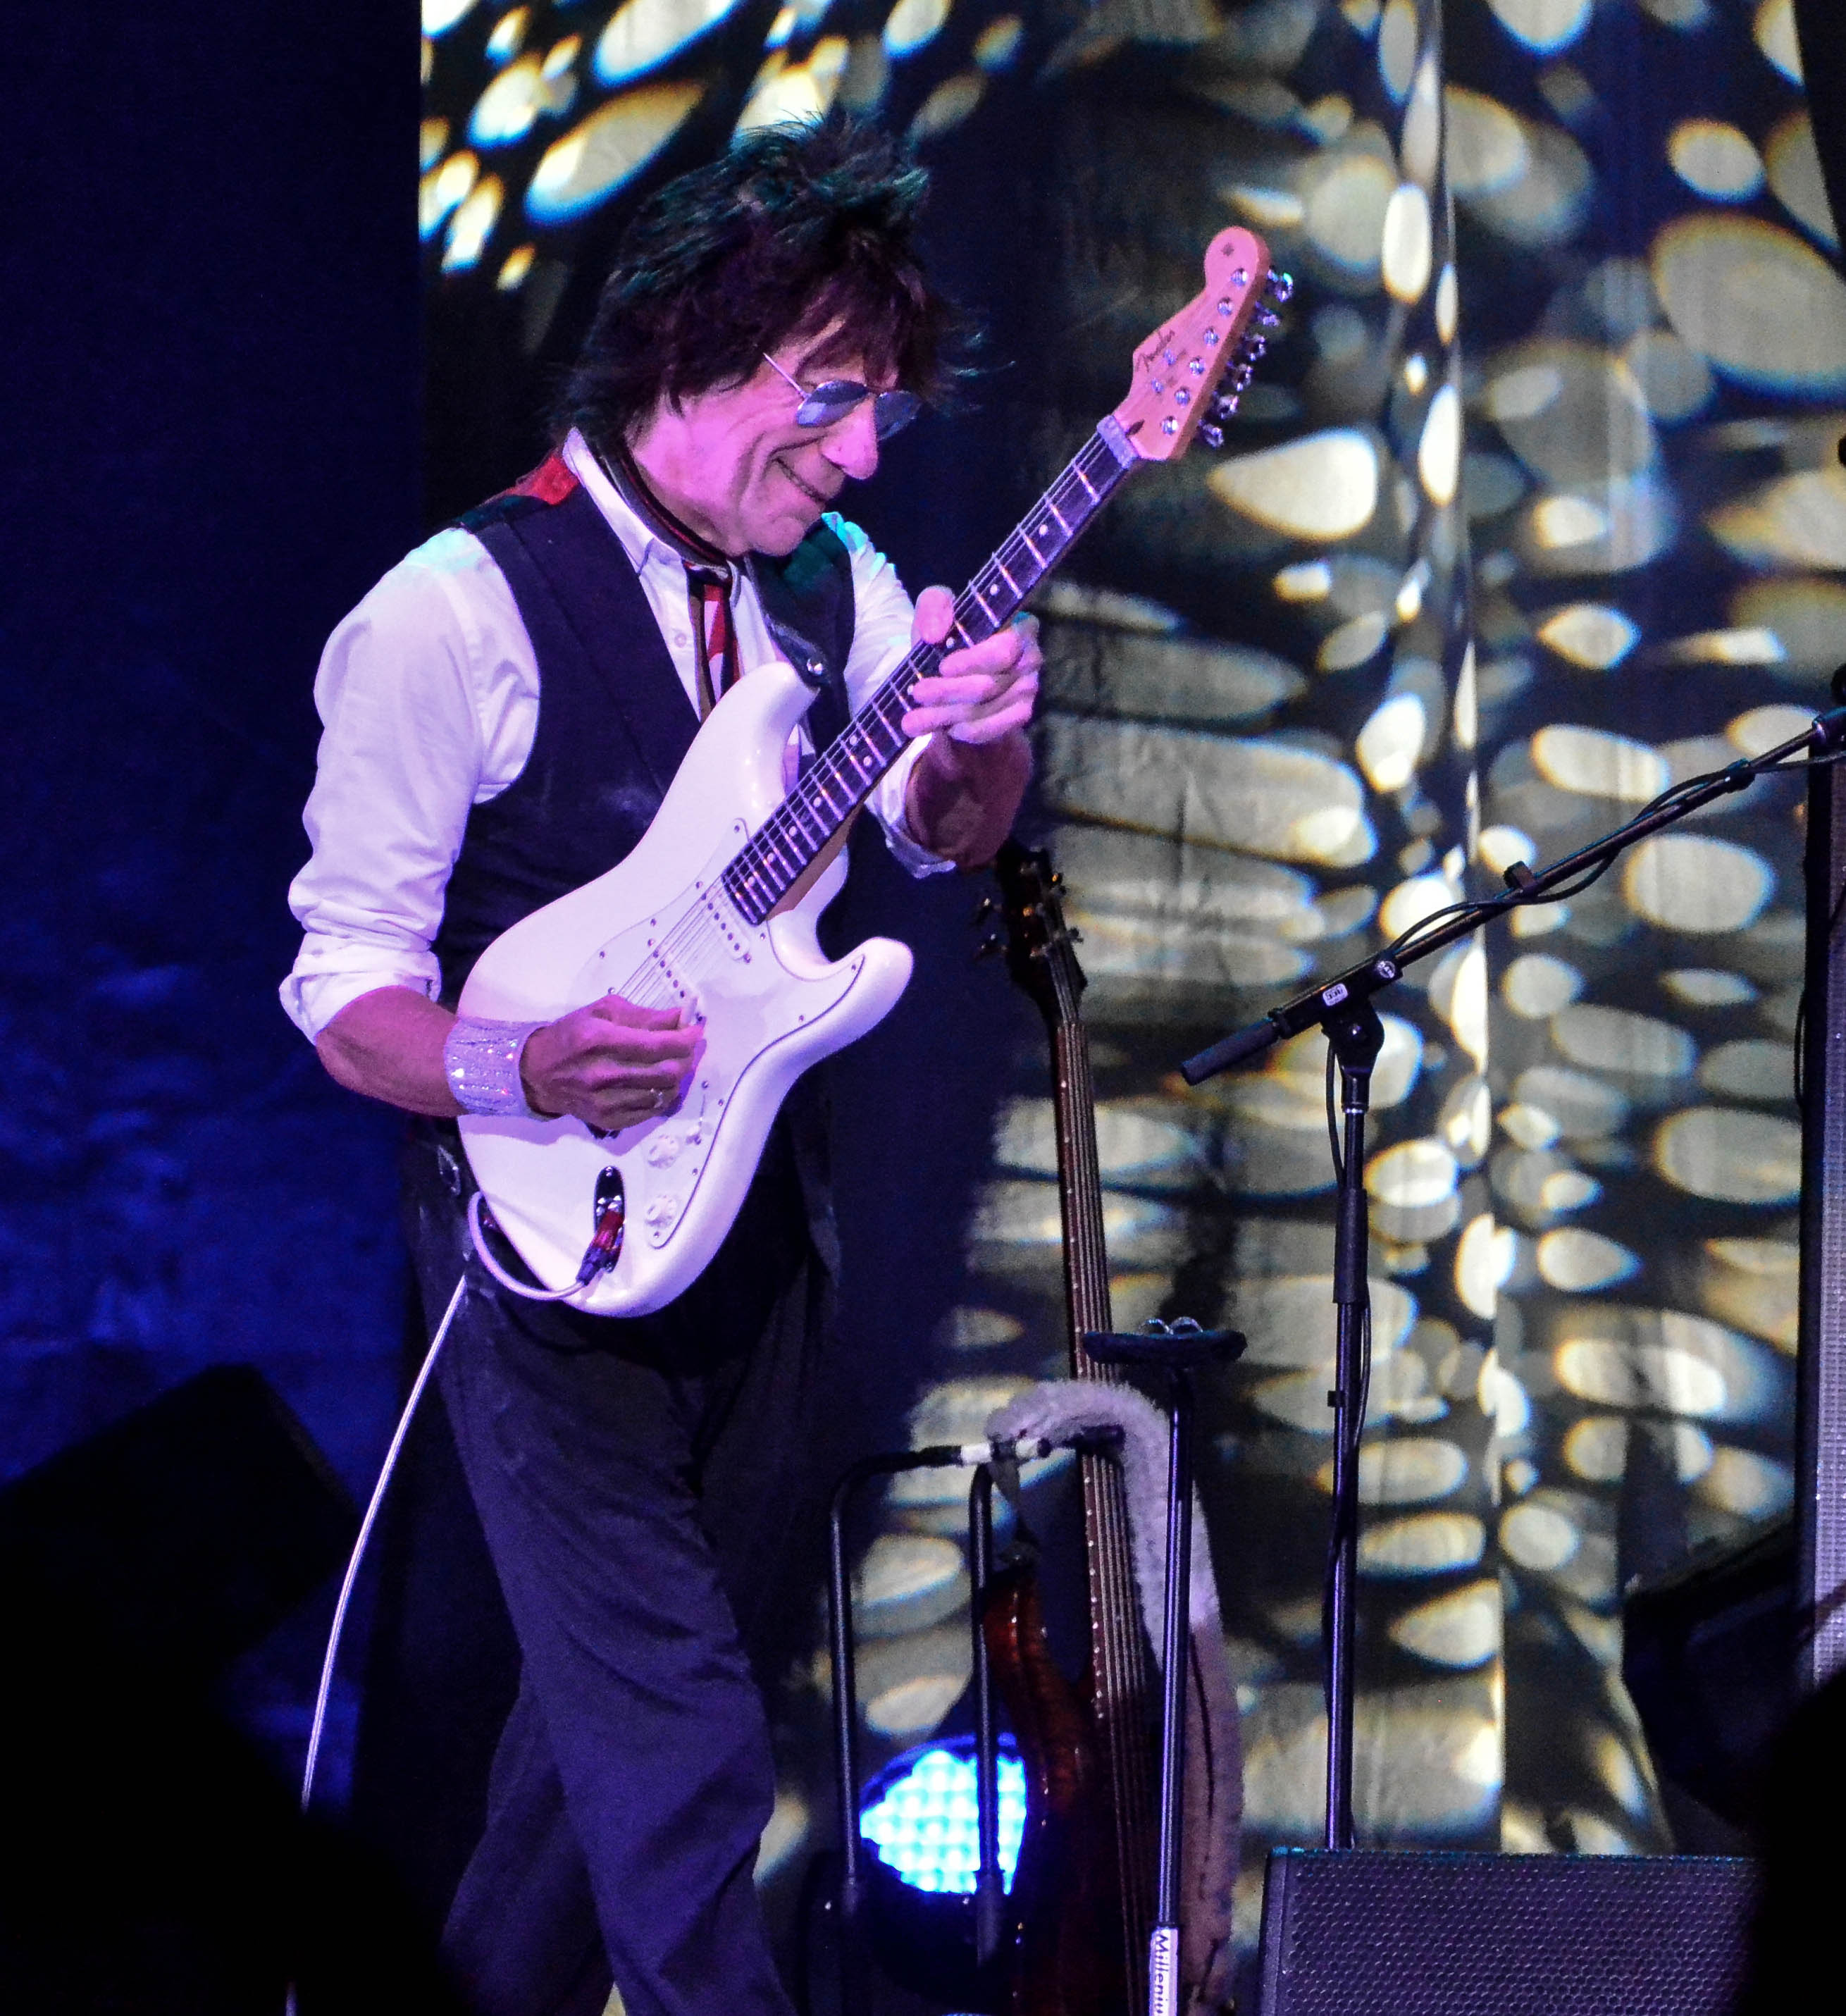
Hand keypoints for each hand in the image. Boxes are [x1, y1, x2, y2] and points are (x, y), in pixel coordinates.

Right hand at [519, 995, 700, 1132]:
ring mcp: (606, 1102)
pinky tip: (660, 1082)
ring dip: (679, 1077)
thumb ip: (644, 1016)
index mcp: (600, 1041)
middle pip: (667, 1072)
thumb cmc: (571, 1035)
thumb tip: (680, 1017)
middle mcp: (603, 1075)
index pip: (658, 1045)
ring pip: (664, 1094)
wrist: (537, 1073)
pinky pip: (652, 1111)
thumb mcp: (602, 1012)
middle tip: (689, 1046)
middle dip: (688, 1057)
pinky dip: (664, 1095)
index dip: (686, 1038)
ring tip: (676, 1062)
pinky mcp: (609, 1121)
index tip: (696, 1029)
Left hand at [900, 585, 1041, 745]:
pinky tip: (941, 728)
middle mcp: (1030, 658)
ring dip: (946, 715)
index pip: (1005, 648)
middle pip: (990, 684)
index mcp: (1020, 625)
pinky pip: (990, 729)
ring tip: (912, 720)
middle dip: (949, 691)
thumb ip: (934, 607)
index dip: (975, 661)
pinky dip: (962, 729)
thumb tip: (934, 633)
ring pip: (983, 709)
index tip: (942, 667)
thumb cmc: (950, 635)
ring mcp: (1028, 689)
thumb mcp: (936, 609)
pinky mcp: (1019, 715)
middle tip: (917, 693)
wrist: (952, 670)